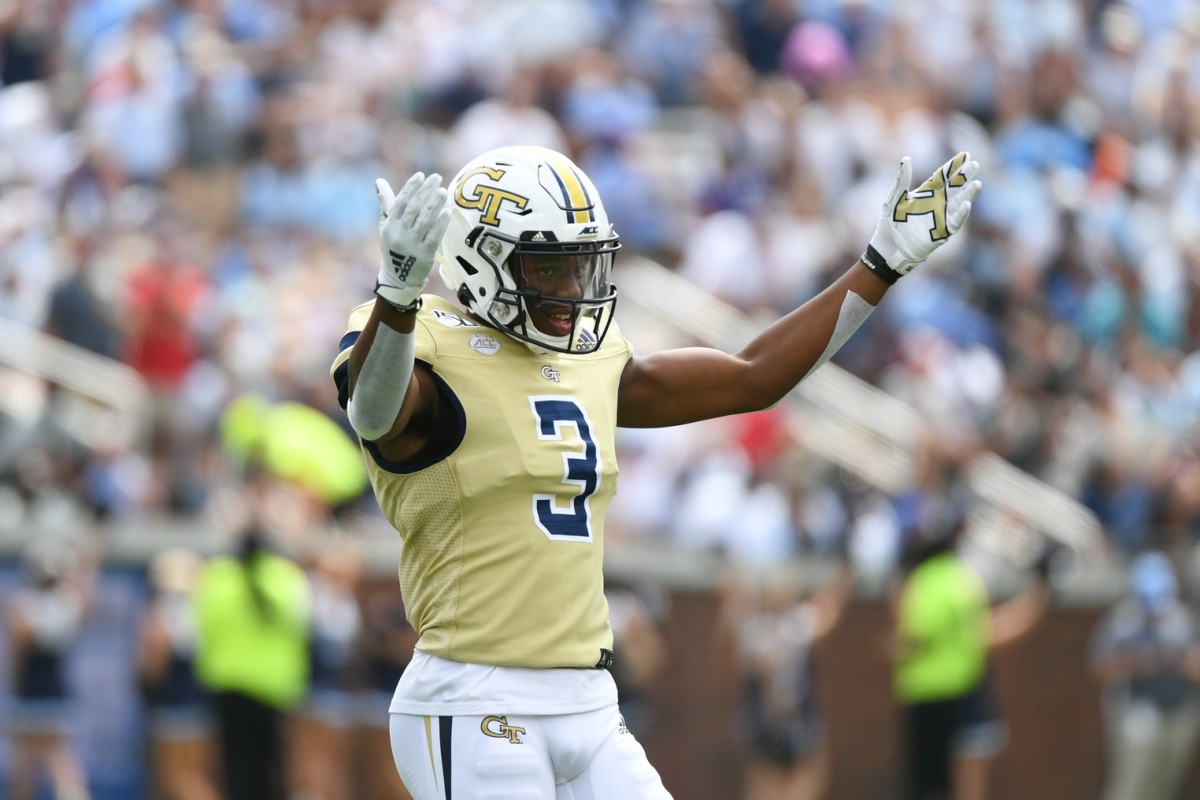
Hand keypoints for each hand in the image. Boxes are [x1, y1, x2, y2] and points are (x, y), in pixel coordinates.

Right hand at [374, 172, 450, 310]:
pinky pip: (434, 236)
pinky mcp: (425, 255)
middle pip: (414, 209)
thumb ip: (386, 204)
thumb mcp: (386, 226)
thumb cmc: (394, 246)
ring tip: (444, 191)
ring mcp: (412, 245)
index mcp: (389, 226)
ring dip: (435, 204)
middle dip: (425, 192)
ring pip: (425, 221)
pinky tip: (447, 211)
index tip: (421, 175)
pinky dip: (440, 223)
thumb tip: (379, 180)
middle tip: (436, 178)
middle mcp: (399, 234)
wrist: (399, 278)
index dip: (411, 188)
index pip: (400, 202)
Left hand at [862, 152, 981, 283]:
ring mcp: (941, 217)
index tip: (965, 155)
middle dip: (965, 176)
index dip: (953, 166)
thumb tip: (906, 158)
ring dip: (969, 194)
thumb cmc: (890, 223)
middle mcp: (937, 203)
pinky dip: (961, 214)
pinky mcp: (942, 232)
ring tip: (977, 183)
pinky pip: (955, 222)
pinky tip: (966, 204)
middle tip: (975, 165)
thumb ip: (902, 180)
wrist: (888, 247)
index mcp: (926, 193)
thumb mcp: (894, 199)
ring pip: (959, 202)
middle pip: (955, 187)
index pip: (943, 176)